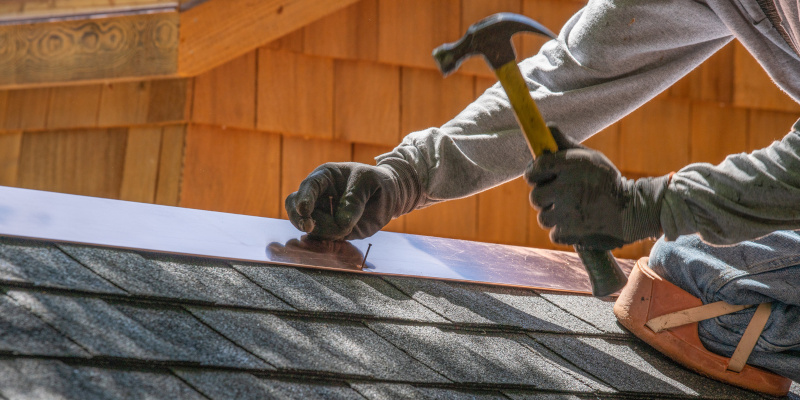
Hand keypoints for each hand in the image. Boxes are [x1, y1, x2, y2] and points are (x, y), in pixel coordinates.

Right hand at [285, 162, 409, 240]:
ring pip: (307, 226)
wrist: (389, 196)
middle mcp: (318, 196)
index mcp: (325, 177)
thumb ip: (355, 199)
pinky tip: (338, 238)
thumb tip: (341, 222)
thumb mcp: (370, 182)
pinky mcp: (329, 230)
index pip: (309, 186)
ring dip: (324, 232)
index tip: (304, 210)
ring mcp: (322, 214)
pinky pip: (319, 239)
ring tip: (347, 228)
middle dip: (299, 218)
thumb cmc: (377, 182)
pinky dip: (324, 242)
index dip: (304, 198)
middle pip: (295, 207)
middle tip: (309, 227)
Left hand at [524, 127, 669, 249]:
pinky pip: (554, 233)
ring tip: (573, 211)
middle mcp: (567, 187)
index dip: (534, 173)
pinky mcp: (570, 232)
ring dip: (554, 216)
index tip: (539, 176)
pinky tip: (578, 224)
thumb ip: (566, 145)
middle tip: (559, 197)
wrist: (634, 211)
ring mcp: (567, 212)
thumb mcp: (591, 158)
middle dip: (544, 197)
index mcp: (571, 165)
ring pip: (543, 217)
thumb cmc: (608, 182)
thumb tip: (547, 127)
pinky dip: (564, 231)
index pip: (537, 167)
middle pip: (535, 196)